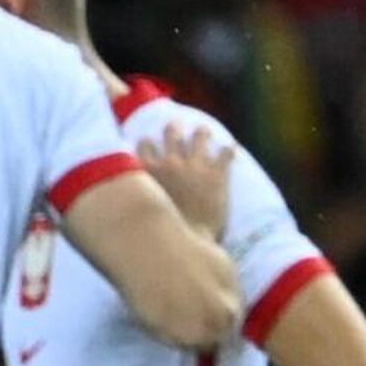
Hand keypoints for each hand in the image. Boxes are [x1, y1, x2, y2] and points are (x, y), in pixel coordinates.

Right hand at [141, 122, 232, 239]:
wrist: (187, 242)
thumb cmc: (161, 232)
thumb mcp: (142, 209)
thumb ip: (139, 196)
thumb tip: (132, 201)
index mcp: (149, 171)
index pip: (145, 144)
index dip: (148, 142)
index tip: (149, 141)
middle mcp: (171, 162)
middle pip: (171, 135)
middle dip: (173, 129)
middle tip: (174, 124)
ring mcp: (195, 165)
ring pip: (199, 137)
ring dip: (202, 133)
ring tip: (203, 129)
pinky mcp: (218, 174)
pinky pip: (226, 154)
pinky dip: (230, 150)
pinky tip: (233, 147)